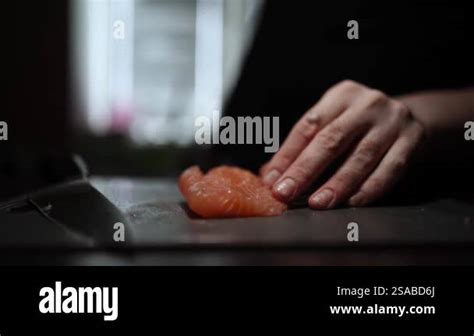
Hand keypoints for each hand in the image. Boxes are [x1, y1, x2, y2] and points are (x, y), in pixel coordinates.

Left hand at [261, 80, 425, 208]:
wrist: (410, 118)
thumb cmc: (359, 127)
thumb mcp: (333, 125)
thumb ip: (302, 148)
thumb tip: (269, 175)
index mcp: (341, 95)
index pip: (308, 126)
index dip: (287, 155)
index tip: (272, 179)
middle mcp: (367, 104)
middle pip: (331, 139)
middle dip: (305, 169)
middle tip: (286, 192)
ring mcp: (393, 121)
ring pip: (361, 156)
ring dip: (337, 183)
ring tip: (318, 203)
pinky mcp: (413, 139)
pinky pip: (390, 168)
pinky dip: (370, 188)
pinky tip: (352, 202)